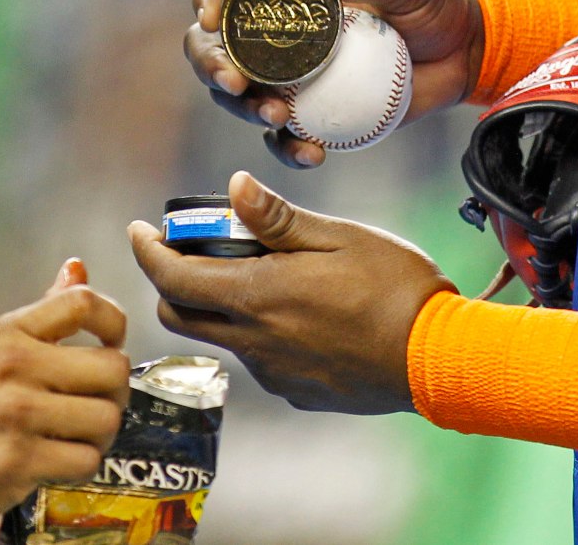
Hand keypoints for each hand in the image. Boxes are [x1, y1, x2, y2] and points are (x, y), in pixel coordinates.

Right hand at [0, 259, 129, 526]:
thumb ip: (44, 311)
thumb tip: (78, 268)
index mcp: (10, 331)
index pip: (84, 303)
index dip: (114, 323)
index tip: (111, 344)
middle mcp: (14, 366)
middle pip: (113, 368)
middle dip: (116, 389)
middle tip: (99, 399)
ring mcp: (16, 415)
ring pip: (106, 418)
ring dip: (102, 432)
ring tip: (79, 432)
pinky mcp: (18, 461)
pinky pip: (86, 460)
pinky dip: (82, 463)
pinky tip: (60, 457)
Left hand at [129, 171, 454, 413]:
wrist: (438, 358)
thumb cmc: (395, 288)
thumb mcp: (337, 237)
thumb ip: (277, 218)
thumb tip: (234, 186)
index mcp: (257, 295)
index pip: (172, 277)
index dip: (147, 251)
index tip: (140, 231)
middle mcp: (253, 341)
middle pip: (179, 315)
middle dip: (170, 282)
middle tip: (192, 252)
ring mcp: (272, 371)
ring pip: (221, 337)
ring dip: (221, 307)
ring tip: (263, 278)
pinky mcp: (294, 391)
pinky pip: (258, 359)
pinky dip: (259, 333)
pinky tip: (300, 316)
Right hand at [186, 0, 483, 167]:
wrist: (463, 50)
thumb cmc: (434, 0)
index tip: (212, 20)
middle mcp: (280, 30)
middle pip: (216, 46)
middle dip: (213, 65)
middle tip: (235, 84)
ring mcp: (293, 75)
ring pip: (241, 96)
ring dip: (247, 109)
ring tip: (278, 117)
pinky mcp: (314, 114)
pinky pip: (286, 137)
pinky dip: (291, 149)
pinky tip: (313, 154)